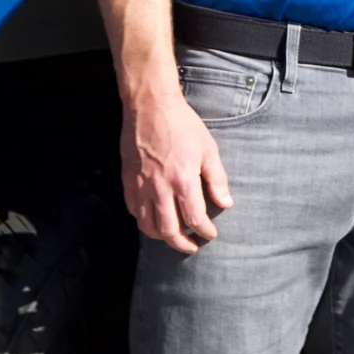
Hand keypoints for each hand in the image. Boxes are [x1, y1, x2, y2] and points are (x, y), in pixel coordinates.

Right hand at [120, 91, 233, 252]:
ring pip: (147, 226)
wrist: (150, 106)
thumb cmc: (182, 125)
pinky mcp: (127, 181)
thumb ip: (217, 179)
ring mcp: (140, 186)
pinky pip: (133, 211)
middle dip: (183, 244)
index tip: (210, 234)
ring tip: (173, 236)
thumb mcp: (208, 148)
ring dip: (162, 236)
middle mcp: (159, 188)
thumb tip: (226, 204)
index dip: (205, 231)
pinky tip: (153, 219)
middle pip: (169, 231)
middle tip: (192, 247)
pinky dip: (144, 221)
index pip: (195, 218)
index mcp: (183, 180)